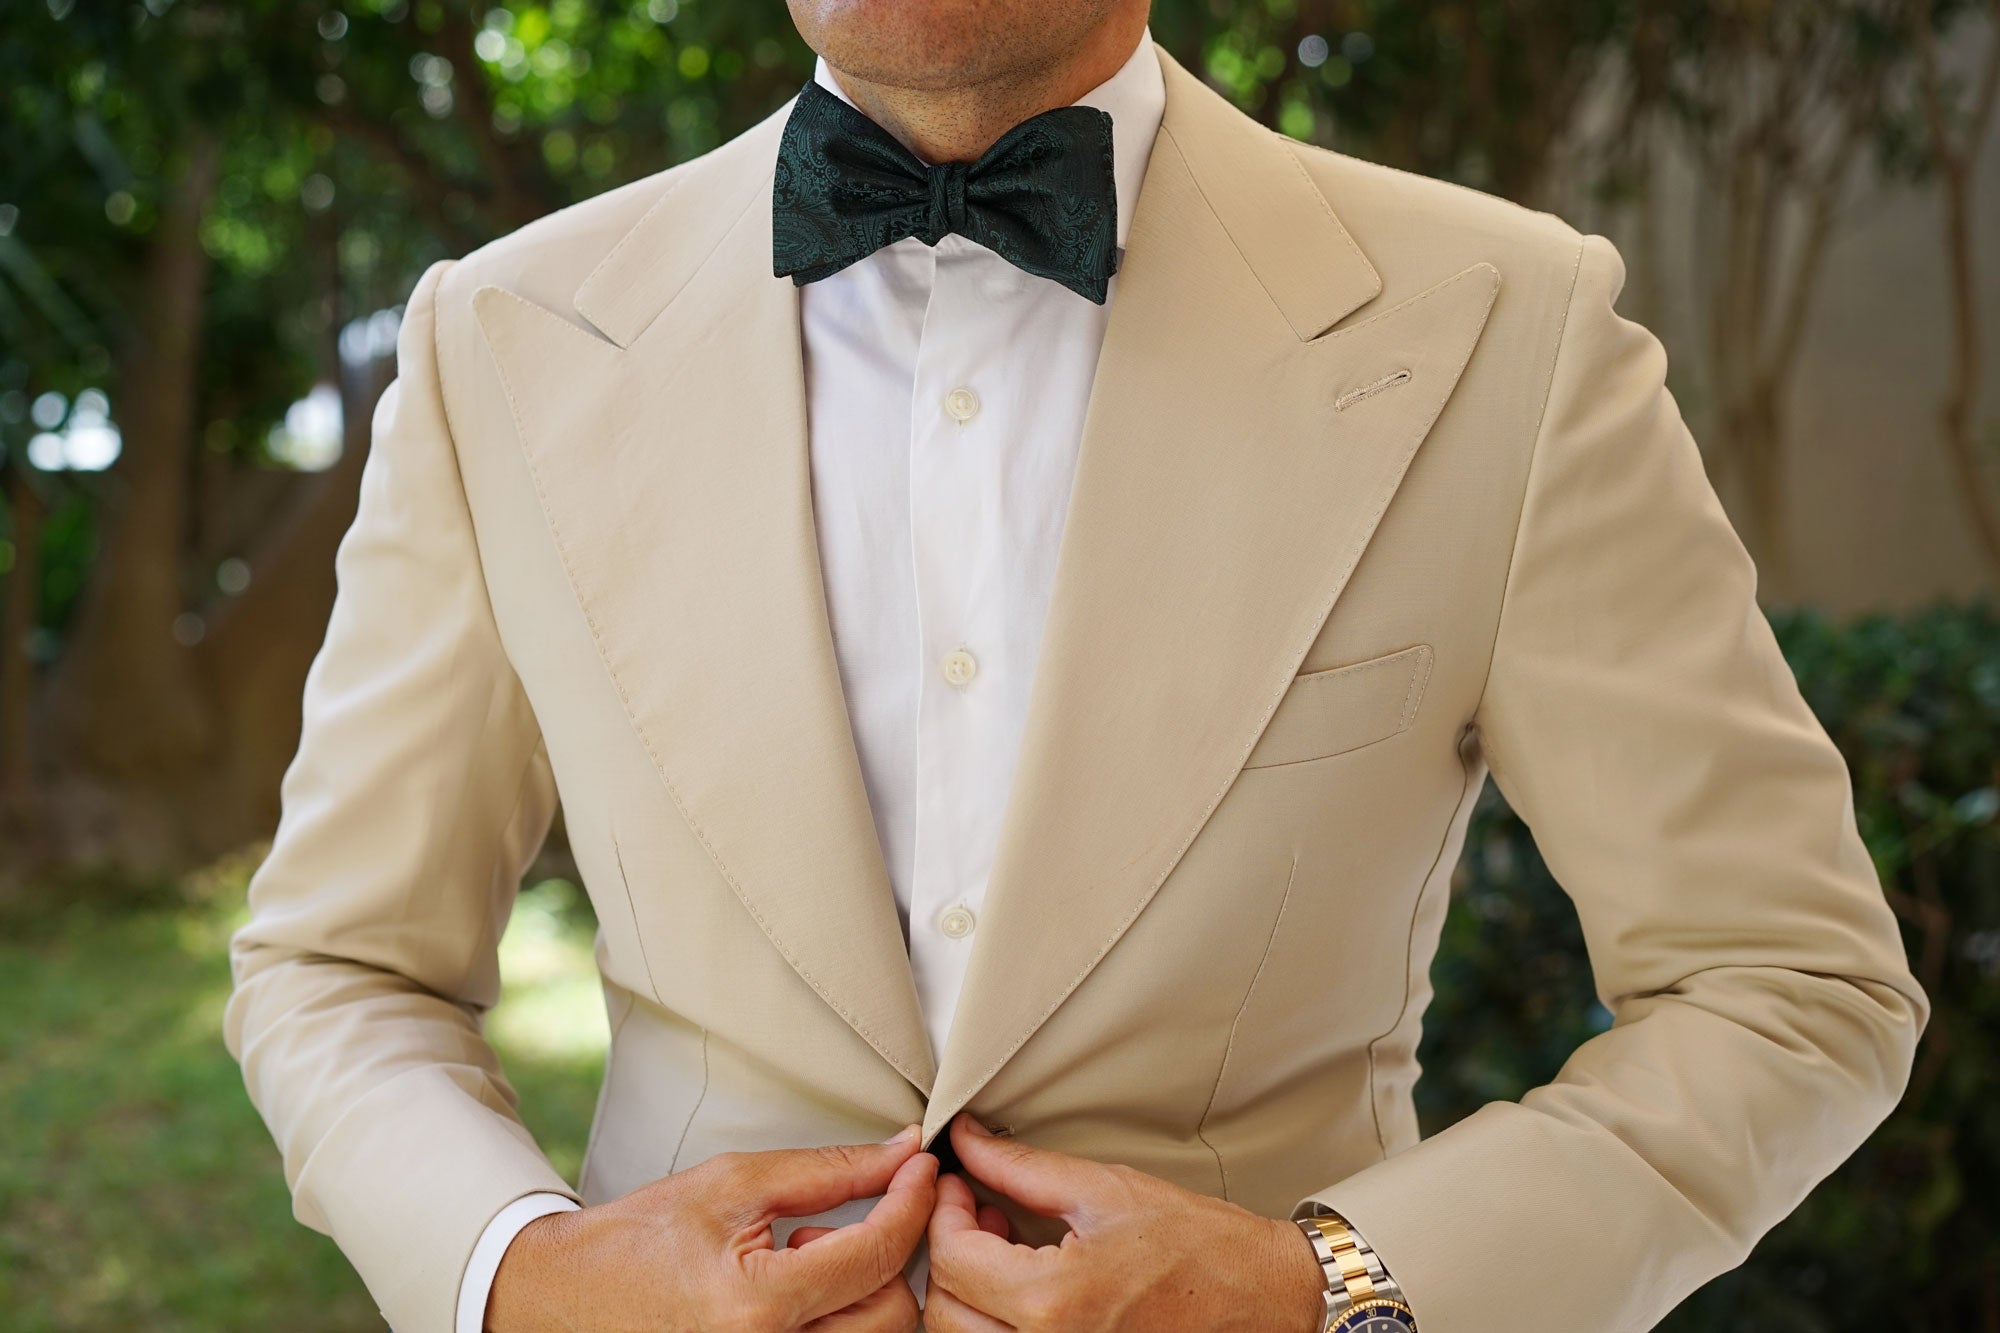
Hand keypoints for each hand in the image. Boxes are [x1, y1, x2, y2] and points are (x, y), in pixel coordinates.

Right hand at [487, 1124, 937, 1331]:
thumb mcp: (734, 1183)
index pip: (876, 1253)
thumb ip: (828, 1171)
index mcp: (757, 1305)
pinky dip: (839, 1320)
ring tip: (798, 1264)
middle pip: (892, 1313)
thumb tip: (899, 1155)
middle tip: (825, 1230)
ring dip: (858, 1293)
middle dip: (881, 1259)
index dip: (911, 1201)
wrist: (567, 1297)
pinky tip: (796, 1296)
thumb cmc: (639, 1240)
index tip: (921, 1168)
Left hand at [922, 1112, 1326, 1331]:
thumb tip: (966, 1141)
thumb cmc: (1200, 1246)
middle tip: (976, 1209)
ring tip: (1003, 1245)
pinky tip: (1022, 1284)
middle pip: (946, 1310)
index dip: (943, 1210)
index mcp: (1052, 1302)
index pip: (952, 1258)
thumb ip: (1020, 1168)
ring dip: (966, 1291)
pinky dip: (994, 1320)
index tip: (956, 1183)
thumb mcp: (1103, 1189)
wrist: (1262, 1295)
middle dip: (948, 1251)